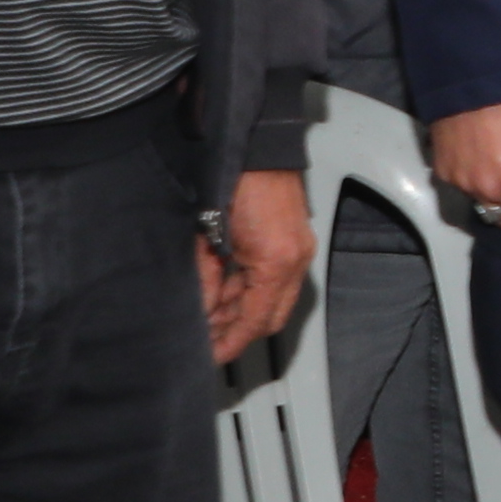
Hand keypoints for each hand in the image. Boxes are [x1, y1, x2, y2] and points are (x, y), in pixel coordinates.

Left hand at [201, 167, 310, 364]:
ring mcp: (299, 251)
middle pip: (269, 317)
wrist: (255, 146)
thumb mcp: (209, 237)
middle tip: (208, 336)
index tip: (213, 355)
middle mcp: (295, 261)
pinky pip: (274, 279)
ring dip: (240, 307)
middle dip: (238, 329)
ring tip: (210, 308)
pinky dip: (249, 288)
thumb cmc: (234, 180)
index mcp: (276, 263)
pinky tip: (225, 287)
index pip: (256, 320)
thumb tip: (202, 307)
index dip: (232, 342)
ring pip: (271, 299)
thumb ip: (207, 275)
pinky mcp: (294, 241)